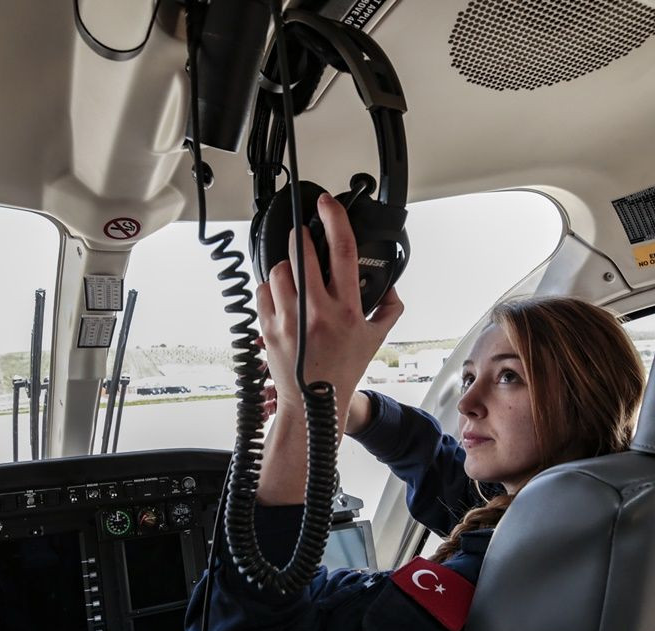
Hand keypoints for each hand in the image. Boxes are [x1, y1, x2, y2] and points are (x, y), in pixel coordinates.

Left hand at [258, 192, 402, 431]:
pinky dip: (271, 287)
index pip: (341, 251)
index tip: (327, 204)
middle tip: (304, 236)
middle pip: (302, 253)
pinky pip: (264, 290)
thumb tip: (391, 287)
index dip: (334, 219)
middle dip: (301, 237)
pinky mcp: (268, 327)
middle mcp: (317, 311)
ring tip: (295, 275)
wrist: (314, 403)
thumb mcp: (376, 339)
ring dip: (287, 265)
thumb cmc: (344, 370)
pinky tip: (283, 296)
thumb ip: (390, 309)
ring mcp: (289, 319)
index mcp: (346, 309)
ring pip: (280, 270)